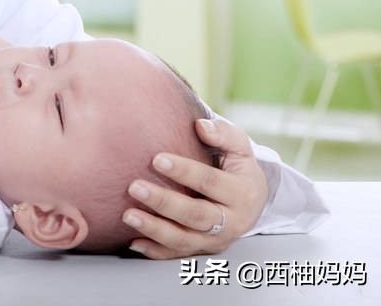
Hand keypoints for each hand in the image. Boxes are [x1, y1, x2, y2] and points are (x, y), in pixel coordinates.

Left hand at [122, 118, 267, 258]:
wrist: (252, 201)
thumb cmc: (237, 167)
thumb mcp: (239, 147)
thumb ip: (223, 134)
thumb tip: (200, 126)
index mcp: (242, 193)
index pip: (210, 182)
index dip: (184, 171)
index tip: (156, 159)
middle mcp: (232, 222)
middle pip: (196, 215)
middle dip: (164, 202)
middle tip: (134, 187)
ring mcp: (216, 240)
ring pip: (184, 240)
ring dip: (154, 229)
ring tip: (128, 215)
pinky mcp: (202, 251)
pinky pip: (177, 255)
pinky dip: (155, 251)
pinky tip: (133, 242)